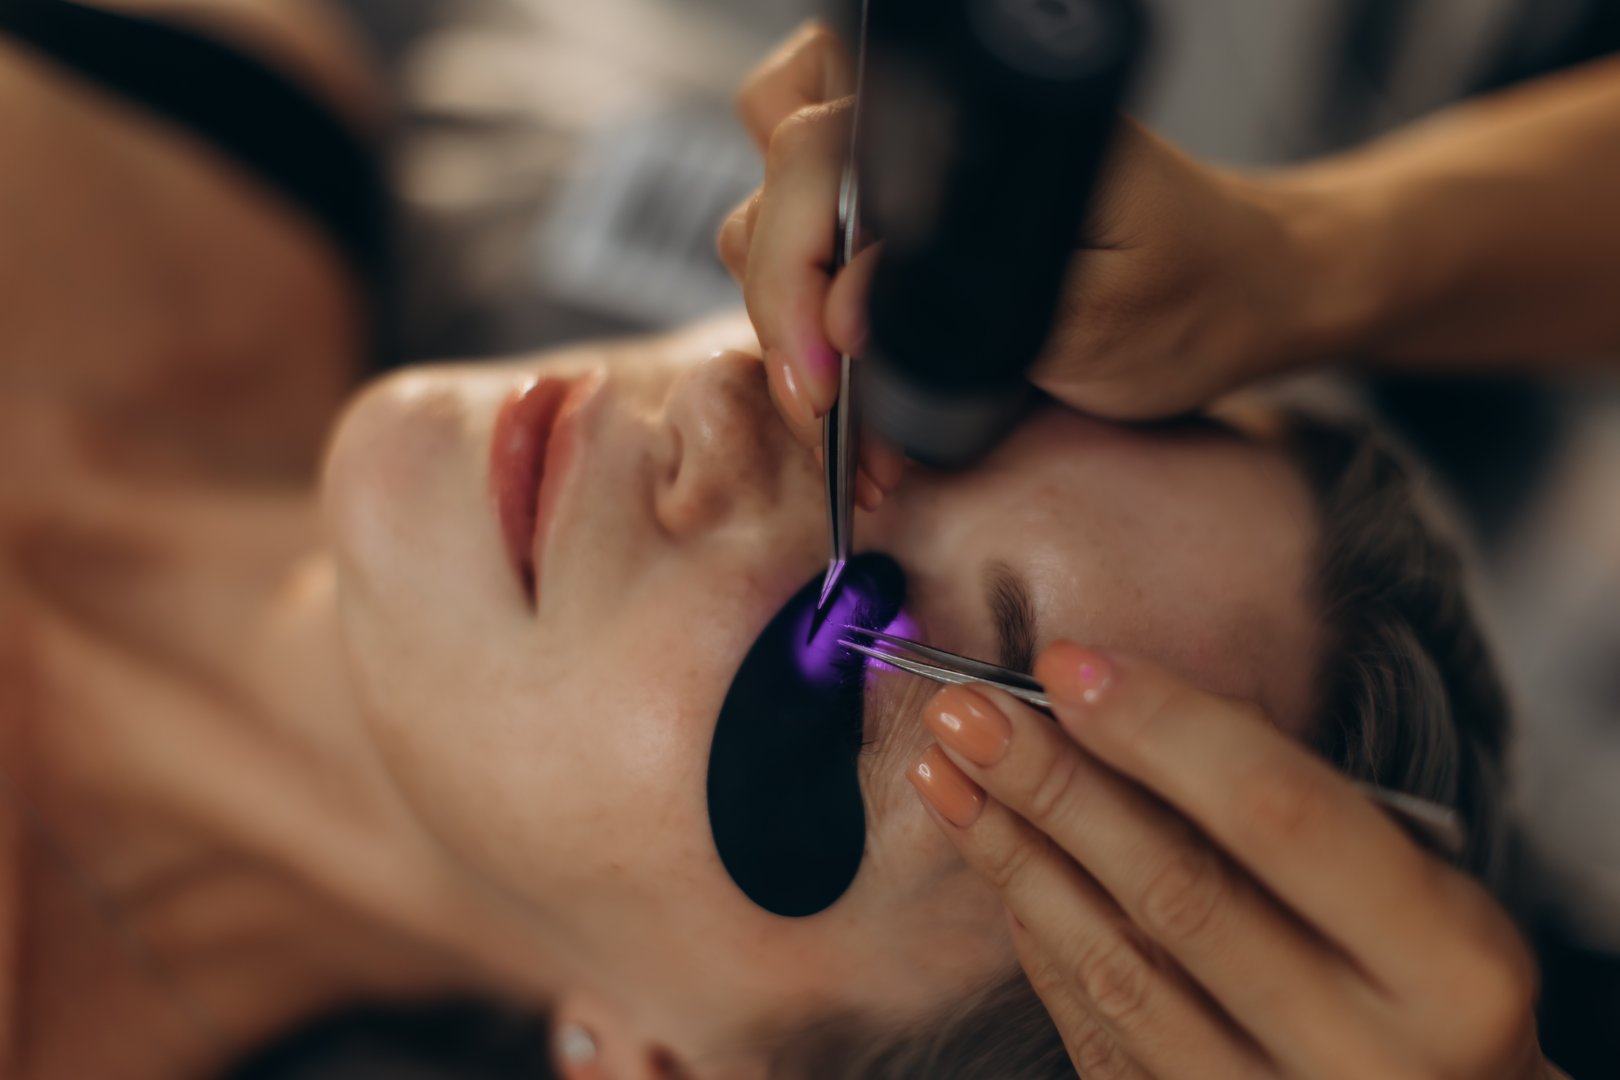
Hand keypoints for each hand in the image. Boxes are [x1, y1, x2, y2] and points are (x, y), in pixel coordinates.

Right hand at [720, 23, 1334, 427]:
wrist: (1242, 296)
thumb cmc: (1193, 295)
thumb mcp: (1090, 319)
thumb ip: (961, 313)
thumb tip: (842, 318)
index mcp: (980, 118)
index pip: (819, 149)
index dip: (794, 265)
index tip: (822, 370)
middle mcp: (935, 122)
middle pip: (780, 174)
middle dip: (781, 298)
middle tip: (822, 402)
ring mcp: (915, 168)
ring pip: (778, 211)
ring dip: (789, 315)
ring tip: (839, 414)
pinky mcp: (909, 218)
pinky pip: (815, 254)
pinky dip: (811, 323)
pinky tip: (848, 396)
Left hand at [907, 642, 1553, 1078]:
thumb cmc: (1427, 983)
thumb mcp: (1419, 890)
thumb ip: (1295, 809)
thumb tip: (1123, 704)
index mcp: (1453, 968)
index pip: (1283, 814)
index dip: (1165, 728)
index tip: (1066, 662)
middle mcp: (1368, 1056)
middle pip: (1177, 891)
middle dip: (1055, 786)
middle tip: (966, 710)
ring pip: (1117, 967)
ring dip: (1015, 857)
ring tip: (946, 772)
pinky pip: (1098, 1029)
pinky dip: (1040, 935)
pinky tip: (997, 859)